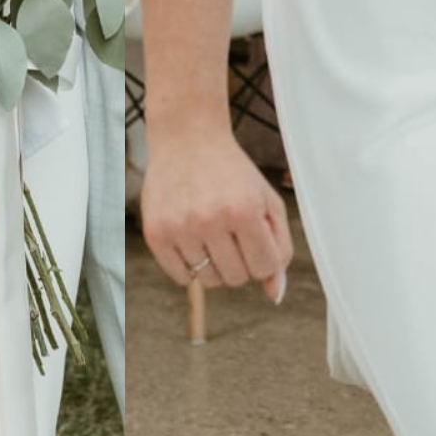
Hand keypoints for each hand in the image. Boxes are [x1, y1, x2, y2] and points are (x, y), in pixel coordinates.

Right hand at [141, 125, 291, 302]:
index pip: (264, 268)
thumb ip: (280, 248)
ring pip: (209, 281)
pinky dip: (191, 267)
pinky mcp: (156, 233)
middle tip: (232, 233)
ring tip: (211, 233)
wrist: (187, 140)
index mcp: (243, 210)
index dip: (264, 258)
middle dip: (241, 261)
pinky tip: (193, 239)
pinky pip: (181, 277)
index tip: (256, 239)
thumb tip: (276, 296)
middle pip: (237, 278)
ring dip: (215, 264)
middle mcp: (209, 220)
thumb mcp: (267, 202)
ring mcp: (179, 228)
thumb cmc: (233, 173)